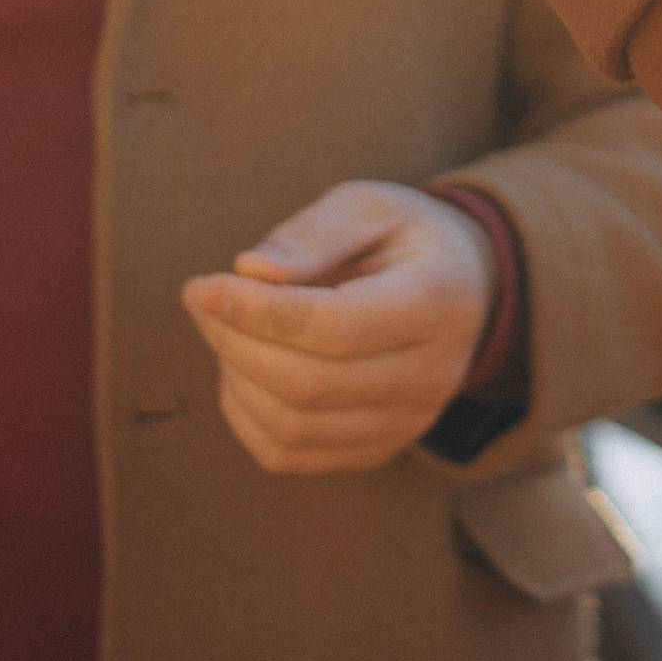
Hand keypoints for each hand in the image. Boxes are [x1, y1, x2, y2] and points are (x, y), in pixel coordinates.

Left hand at [181, 180, 492, 475]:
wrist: (459, 288)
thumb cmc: (401, 237)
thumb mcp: (367, 205)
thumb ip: (312, 234)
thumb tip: (249, 272)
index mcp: (439, 300)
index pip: (336, 327)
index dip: (258, 313)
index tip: (202, 287)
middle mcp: (433, 375)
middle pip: (310, 385)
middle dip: (235, 343)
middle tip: (202, 300)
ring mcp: (408, 422)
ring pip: (294, 429)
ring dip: (237, 378)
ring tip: (226, 328)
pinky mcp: (378, 449)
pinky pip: (291, 455)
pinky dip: (247, 415)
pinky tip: (241, 369)